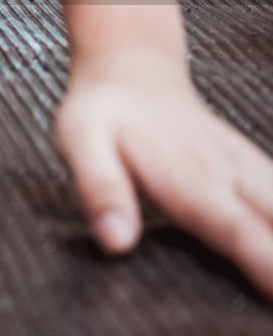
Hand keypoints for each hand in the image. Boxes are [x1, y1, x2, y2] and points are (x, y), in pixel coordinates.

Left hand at [56, 50, 272, 296]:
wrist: (129, 67)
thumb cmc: (103, 111)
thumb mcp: (81, 143)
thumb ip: (101, 190)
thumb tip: (116, 242)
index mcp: (191, 181)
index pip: (239, 232)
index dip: (270, 267)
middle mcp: (230, 177)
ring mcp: (247, 170)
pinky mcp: (253, 169)